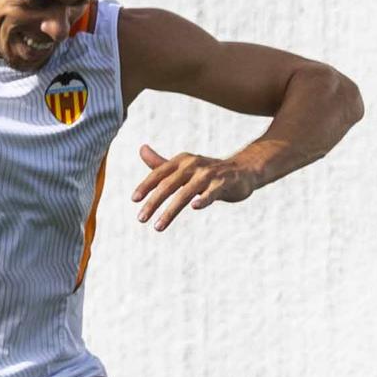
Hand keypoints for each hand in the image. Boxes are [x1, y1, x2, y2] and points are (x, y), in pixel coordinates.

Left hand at [132, 143, 258, 230]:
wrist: (243, 170)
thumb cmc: (209, 172)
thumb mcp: (184, 166)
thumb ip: (162, 163)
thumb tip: (141, 149)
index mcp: (182, 160)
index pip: (159, 173)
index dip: (146, 186)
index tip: (134, 200)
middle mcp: (193, 165)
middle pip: (169, 184)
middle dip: (153, 202)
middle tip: (140, 219)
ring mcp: (208, 175)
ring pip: (185, 193)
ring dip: (170, 210)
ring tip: (158, 226)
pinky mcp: (223, 184)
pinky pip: (212, 193)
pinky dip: (204, 199)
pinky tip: (195, 207)